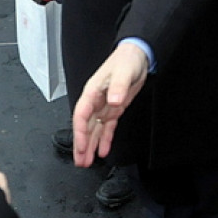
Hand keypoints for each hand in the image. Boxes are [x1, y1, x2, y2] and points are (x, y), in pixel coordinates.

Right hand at [72, 41, 149, 167]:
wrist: (137, 55)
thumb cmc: (127, 59)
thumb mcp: (124, 72)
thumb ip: (118, 87)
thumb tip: (113, 100)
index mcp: (92, 91)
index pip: (81, 115)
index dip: (80, 132)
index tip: (81, 146)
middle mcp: (95, 100)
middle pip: (85, 126)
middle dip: (82, 144)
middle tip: (80, 161)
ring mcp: (104, 106)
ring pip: (94, 129)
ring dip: (90, 145)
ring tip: (86, 161)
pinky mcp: (114, 108)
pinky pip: (107, 127)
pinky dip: (105, 139)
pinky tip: (103, 150)